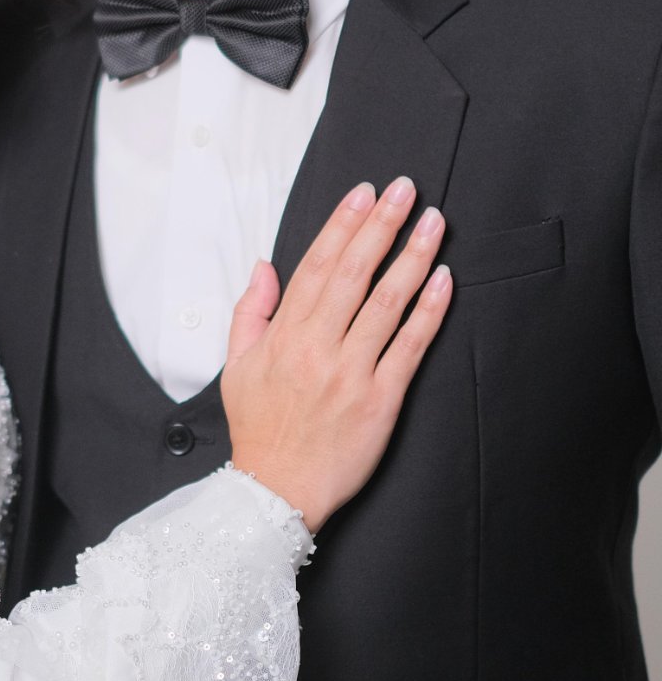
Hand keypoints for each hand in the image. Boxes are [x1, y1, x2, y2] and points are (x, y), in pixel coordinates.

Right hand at [222, 178, 451, 532]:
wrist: (276, 490)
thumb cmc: (259, 430)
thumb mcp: (236, 366)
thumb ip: (250, 312)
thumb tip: (264, 268)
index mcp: (284, 335)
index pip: (317, 265)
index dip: (342, 225)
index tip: (362, 194)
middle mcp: (318, 347)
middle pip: (355, 273)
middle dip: (382, 225)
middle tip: (405, 190)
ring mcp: (351, 373)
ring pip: (387, 302)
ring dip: (412, 257)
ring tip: (432, 224)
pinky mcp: (380, 400)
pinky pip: (409, 347)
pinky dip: (429, 311)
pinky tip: (444, 280)